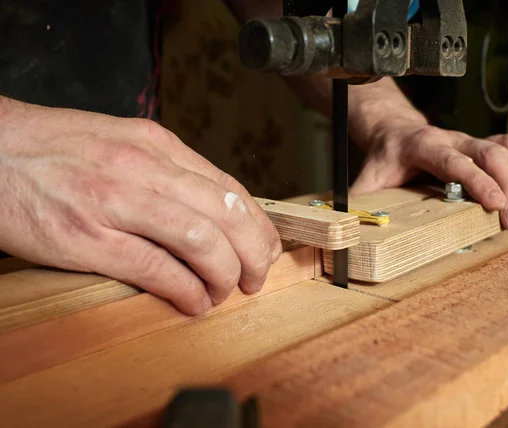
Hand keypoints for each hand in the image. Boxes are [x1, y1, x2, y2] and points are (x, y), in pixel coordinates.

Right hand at [0, 97, 281, 314]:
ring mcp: (116, 202)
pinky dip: (187, 291)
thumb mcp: (122, 143)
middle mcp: (144, 168)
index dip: (258, 225)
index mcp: (156, 145)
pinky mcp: (88, 239)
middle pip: (227, 215)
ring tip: (225, 292)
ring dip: (225, 275)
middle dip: (254, 254)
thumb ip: (167, 172)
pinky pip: (158, 269)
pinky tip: (194, 302)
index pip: (229, 187)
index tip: (265, 248)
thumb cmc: (55, 151)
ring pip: (201, 242)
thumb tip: (212, 210)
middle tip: (255, 278)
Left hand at [351, 123, 507, 230]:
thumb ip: (359, 203)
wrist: (394, 131)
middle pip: (491, 152)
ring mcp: (470, 140)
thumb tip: (346, 231)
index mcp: (423, 147)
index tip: (497, 206)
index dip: (479, 182)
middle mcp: (451, 139)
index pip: (456, 162)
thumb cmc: (384, 159)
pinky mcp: (483, 144)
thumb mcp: (367, 180)